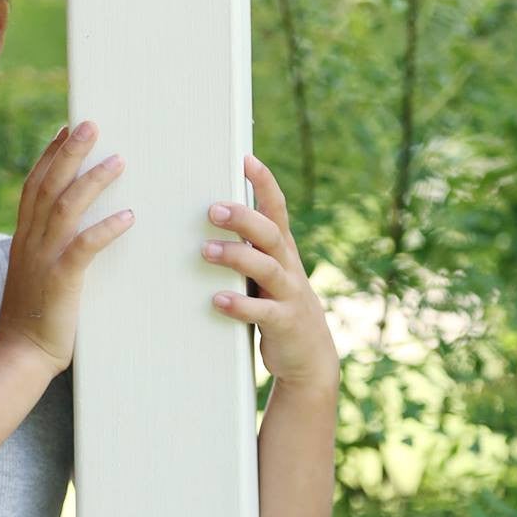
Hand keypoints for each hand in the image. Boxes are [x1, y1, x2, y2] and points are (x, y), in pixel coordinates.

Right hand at [0, 120, 133, 374]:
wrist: (19, 354)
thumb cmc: (33, 318)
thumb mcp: (35, 275)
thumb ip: (46, 250)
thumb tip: (68, 234)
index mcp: (23, 238)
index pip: (35, 185)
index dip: (51, 155)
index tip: (68, 131)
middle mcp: (29, 242)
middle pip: (48, 185)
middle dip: (70, 152)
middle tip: (92, 125)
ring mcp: (42, 260)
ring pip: (65, 207)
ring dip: (92, 181)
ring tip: (118, 161)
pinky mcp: (60, 281)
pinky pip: (83, 247)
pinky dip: (105, 229)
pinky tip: (126, 216)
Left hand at [202, 154, 338, 391]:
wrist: (310, 357)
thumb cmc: (277, 306)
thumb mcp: (267, 274)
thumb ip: (248, 249)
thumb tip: (209, 218)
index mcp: (283, 250)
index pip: (276, 209)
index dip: (264, 183)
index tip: (245, 159)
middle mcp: (289, 266)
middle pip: (270, 233)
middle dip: (244, 217)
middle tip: (213, 208)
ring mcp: (289, 295)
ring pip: (267, 268)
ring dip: (237, 256)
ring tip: (206, 250)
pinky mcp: (284, 323)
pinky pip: (262, 312)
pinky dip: (240, 305)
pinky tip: (218, 300)